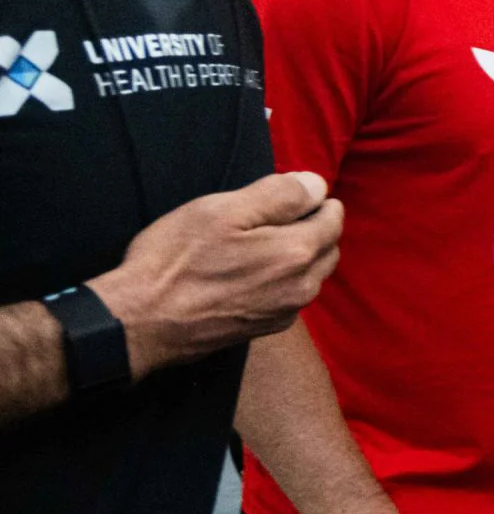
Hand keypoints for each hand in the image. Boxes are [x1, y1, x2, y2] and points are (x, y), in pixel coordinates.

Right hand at [89, 172, 342, 378]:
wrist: (139, 323)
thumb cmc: (175, 261)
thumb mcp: (221, 211)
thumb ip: (278, 195)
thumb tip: (317, 184)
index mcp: (297, 253)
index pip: (333, 218)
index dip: (313, 200)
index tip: (285, 195)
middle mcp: (302, 287)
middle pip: (328, 247)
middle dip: (311, 227)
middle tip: (270, 217)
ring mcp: (285, 313)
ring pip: (312, 274)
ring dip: (298, 255)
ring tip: (257, 242)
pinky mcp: (265, 329)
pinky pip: (290, 295)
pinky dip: (283, 279)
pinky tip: (250, 272)